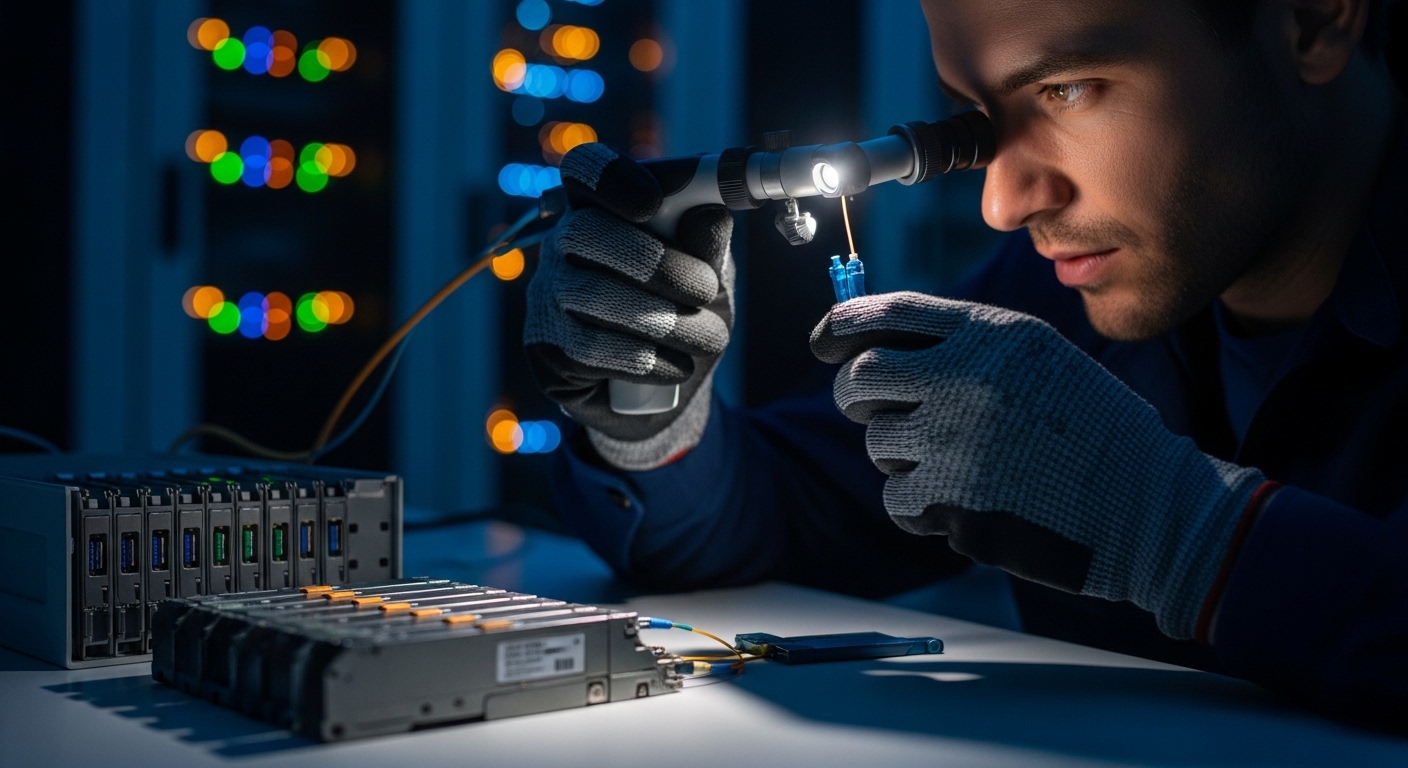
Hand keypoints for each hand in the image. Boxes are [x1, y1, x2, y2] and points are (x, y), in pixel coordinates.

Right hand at [525, 144, 733, 469]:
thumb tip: (713, 214)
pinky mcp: (546, 351)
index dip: (615, 178)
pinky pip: (591, 348)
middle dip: (654, 261)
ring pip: (592, 293)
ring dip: (664, 318)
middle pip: (584, 230)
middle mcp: (562, 245)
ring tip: (710, 337)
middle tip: (705, 288)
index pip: (585, 169)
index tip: (655, 203)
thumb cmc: (682, 313)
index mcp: (601, 208)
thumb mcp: (707, 276)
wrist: (658, 392)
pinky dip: (647, 359)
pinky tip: (677, 366)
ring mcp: (546, 298)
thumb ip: (707, 245)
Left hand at [811, 292, 1264, 638]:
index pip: (891, 313)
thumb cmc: (1094, 434)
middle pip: (862, 379)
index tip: (822, 341)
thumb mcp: (1040, 361)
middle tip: (881, 413)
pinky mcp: (953, 499)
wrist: (1150, 508)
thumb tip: (874, 346)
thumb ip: (966, 346)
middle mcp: (967, 377)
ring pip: (879, 443)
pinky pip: (898, 498)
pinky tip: (972, 504)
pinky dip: (921, 508)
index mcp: (993, 335)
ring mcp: (957, 439)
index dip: (842, 324)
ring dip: (906, 457)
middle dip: (859, 397)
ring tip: (969, 465)